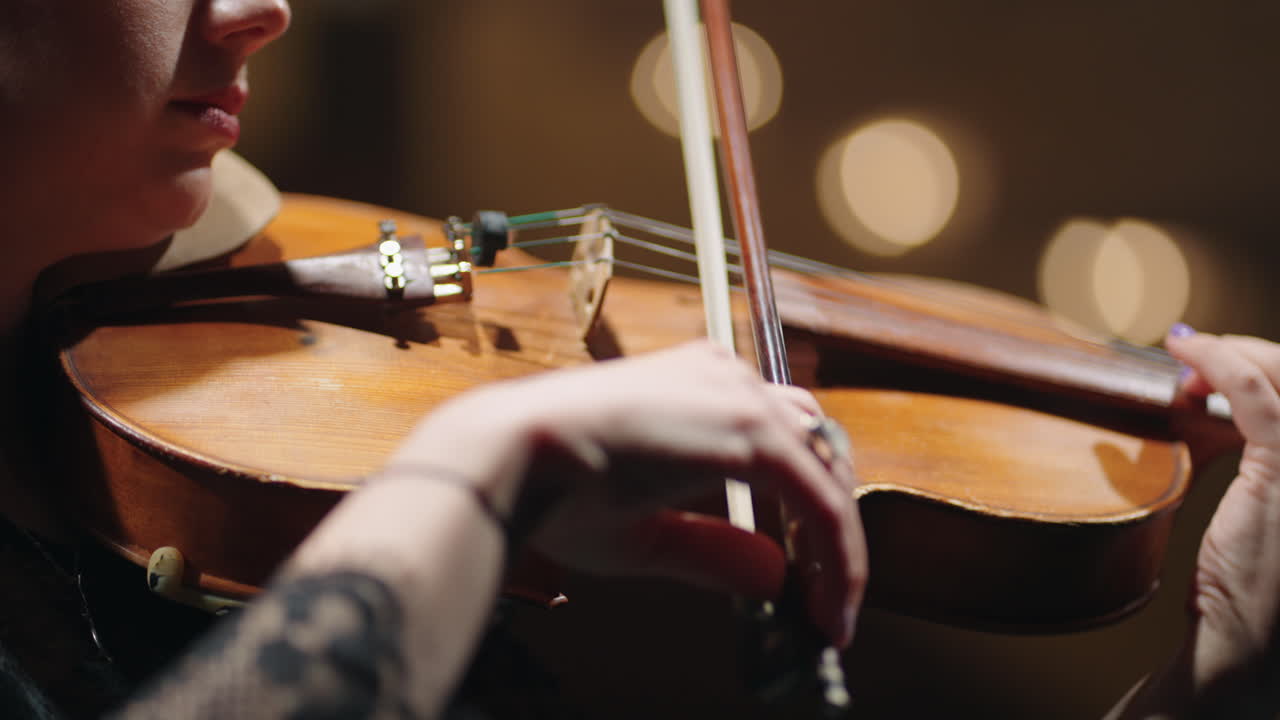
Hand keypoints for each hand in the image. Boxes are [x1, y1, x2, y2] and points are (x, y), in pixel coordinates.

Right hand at [390, 340, 865, 647]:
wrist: (513, 456)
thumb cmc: (556, 489)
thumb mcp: (649, 532)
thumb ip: (714, 549)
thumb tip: (775, 576)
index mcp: (698, 386)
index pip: (781, 437)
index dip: (802, 504)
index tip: (805, 568)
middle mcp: (726, 377)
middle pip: (816, 448)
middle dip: (827, 523)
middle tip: (825, 593)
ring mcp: (741, 397)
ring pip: (827, 473)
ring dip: (837, 546)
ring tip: (830, 610)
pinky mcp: (751, 430)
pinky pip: (822, 501)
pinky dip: (837, 557)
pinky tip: (829, 605)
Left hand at [1164, 326, 1279, 705]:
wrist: (1248, 642)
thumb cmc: (1252, 581)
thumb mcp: (1270, 502)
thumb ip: (1260, 448)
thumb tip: (1210, 396)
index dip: (1264, 360)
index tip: (1208, 361)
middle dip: (1248, 352)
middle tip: (1191, 360)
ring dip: (1233, 354)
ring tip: (1186, 360)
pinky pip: (1255, 394)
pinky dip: (1220, 360)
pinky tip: (1187, 349)